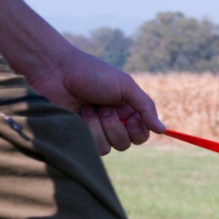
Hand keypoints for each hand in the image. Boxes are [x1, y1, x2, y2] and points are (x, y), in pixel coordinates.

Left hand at [25, 46, 165, 154]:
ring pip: (110, 147)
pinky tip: (78, 113)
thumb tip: (163, 130)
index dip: (137, 129)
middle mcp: (113, 122)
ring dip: (99, 126)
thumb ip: (146, 107)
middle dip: (115, 125)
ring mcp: (96, 130)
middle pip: (126, 144)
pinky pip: (93, 147)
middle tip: (103, 106)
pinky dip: (87, 130)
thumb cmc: (90, 73)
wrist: (55, 70)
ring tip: (87, 107)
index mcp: (126, 110)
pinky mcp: (80, 136)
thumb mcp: (125, 85)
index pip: (142, 134)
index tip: (130, 116)